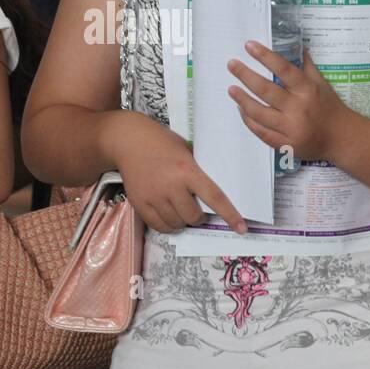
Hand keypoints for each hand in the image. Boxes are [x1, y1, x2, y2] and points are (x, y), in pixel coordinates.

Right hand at [108, 112, 246, 234]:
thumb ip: (198, 171)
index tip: (241, 227)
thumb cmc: (161, 142)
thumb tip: (213, 195)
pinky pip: (159, 226)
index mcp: (187, 170)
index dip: (229, 214)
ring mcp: (154, 196)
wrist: (128, 140)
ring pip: (176, 224)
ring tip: (182, 212)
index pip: (214, 197)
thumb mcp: (186, 151)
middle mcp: (171, 185)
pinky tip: (170, 217)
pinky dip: (168, 226)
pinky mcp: (140, 203)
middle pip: (193, 216)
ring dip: (183, 222)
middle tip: (198, 212)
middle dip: (199, 217)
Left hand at [227, 41, 348, 162]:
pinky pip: (261, 132)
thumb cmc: (330, 108)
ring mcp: (290, 128)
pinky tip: (241, 110)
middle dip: (245, 75)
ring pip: (259, 113)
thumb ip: (306, 67)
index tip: (249, 45)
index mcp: (307, 90)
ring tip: (231, 88)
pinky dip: (248, 120)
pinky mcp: (285, 144)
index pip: (283, 69)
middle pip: (265, 90)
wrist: (342, 138)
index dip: (265, 56)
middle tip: (231, 64)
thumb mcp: (322, 84)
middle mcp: (298, 108)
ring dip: (242, 99)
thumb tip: (296, 46)